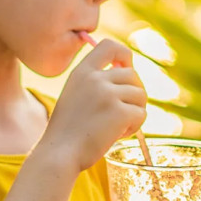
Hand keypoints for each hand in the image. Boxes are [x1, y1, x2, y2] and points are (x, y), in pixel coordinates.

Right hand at [43, 39, 146, 171]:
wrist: (59, 154)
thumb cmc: (68, 130)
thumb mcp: (75, 94)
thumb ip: (96, 82)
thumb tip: (130, 72)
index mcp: (82, 71)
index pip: (110, 46)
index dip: (124, 56)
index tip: (124, 70)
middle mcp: (95, 78)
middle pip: (133, 75)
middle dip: (134, 93)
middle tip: (123, 112)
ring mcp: (108, 94)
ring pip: (140, 95)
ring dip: (135, 111)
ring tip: (118, 126)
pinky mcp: (120, 112)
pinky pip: (141, 114)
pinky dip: (134, 126)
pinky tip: (117, 135)